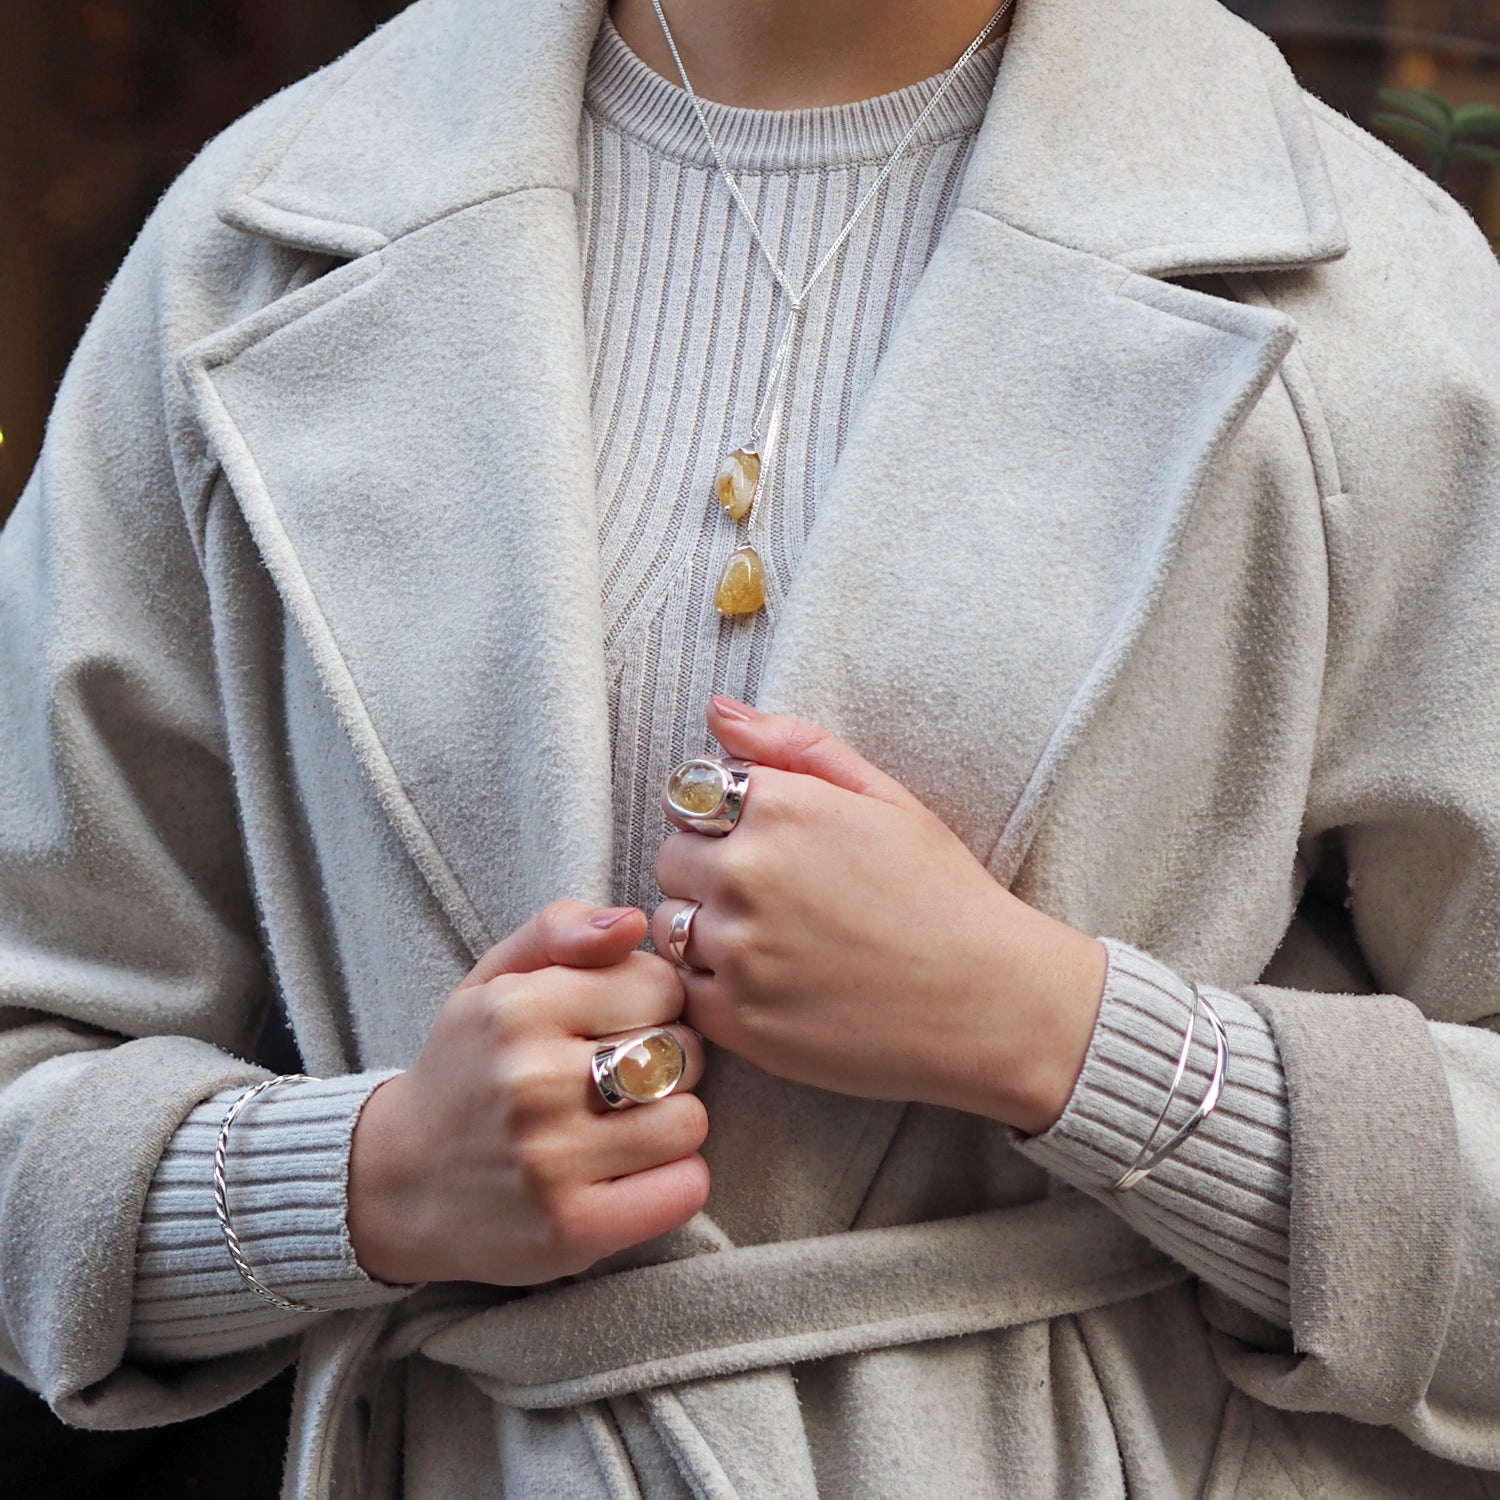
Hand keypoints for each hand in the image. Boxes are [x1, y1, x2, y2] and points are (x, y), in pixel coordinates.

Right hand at [347, 901, 708, 1286]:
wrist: (397, 1182)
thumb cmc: (468, 1068)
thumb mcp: (494, 979)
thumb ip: (561, 929)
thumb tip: (635, 922)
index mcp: (516, 1010)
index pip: (661, 986)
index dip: (653, 1004)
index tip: (620, 1025)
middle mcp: (532, 1082)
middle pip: (684, 1051)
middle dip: (668, 1062)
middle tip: (622, 1081)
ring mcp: (551, 1161)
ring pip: (691, 1121)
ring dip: (671, 1125)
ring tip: (625, 1128)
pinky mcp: (572, 1229)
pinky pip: (684, 1188)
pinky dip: (674, 1182)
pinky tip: (634, 1175)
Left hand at [652, 699, 1107, 1134]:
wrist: (989, 1003)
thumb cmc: (943, 894)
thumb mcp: (883, 797)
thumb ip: (793, 745)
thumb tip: (717, 710)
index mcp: (779, 808)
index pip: (689, 798)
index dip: (723, 821)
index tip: (765, 845)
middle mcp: (745, 874)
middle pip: (671, 860)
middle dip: (708, 872)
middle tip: (777, 899)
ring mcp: (737, 952)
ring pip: (672, 925)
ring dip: (708, 931)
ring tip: (780, 945)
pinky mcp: (738, 1021)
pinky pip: (686, 990)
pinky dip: (718, 988)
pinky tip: (776, 986)